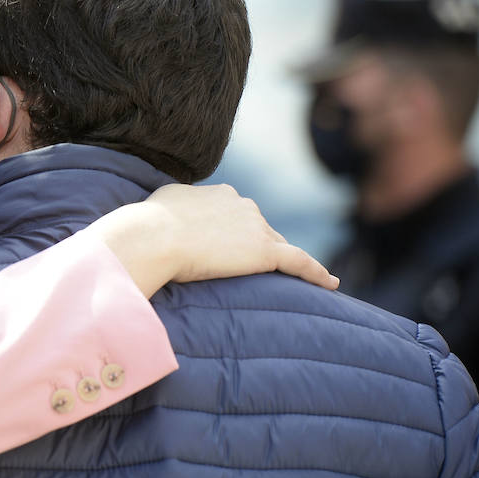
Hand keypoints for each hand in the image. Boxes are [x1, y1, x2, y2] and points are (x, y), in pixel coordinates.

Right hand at [94, 183, 337, 297]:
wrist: (153, 237)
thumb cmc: (147, 225)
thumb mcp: (160, 204)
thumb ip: (175, 206)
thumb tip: (168, 214)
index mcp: (219, 194)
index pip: (237, 215)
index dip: (235, 234)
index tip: (230, 250)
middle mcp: (242, 204)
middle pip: (260, 229)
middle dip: (258, 247)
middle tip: (250, 271)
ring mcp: (255, 227)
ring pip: (277, 246)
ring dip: (280, 261)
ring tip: (289, 281)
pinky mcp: (264, 251)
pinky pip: (299, 262)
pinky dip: (316, 272)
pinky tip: (331, 283)